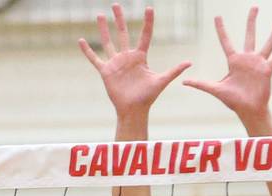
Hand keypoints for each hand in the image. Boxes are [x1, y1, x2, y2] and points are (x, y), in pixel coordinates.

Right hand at [79, 4, 190, 119]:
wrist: (134, 110)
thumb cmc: (148, 97)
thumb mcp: (161, 81)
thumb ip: (174, 71)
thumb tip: (189, 62)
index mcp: (140, 57)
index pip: (144, 35)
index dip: (147, 22)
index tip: (149, 8)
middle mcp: (127, 57)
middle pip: (123, 33)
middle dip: (119, 19)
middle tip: (116, 4)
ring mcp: (116, 63)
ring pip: (108, 42)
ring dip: (103, 29)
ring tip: (100, 15)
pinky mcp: (106, 72)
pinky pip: (95, 59)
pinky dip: (88, 51)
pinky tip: (81, 40)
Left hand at [183, 7, 271, 124]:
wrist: (248, 110)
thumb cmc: (233, 101)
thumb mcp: (216, 90)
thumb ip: (201, 84)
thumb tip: (184, 82)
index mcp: (234, 61)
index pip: (226, 41)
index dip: (221, 29)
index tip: (217, 16)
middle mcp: (247, 59)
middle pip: (250, 35)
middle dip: (252, 21)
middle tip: (254, 6)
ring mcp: (259, 64)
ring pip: (268, 43)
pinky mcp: (267, 70)